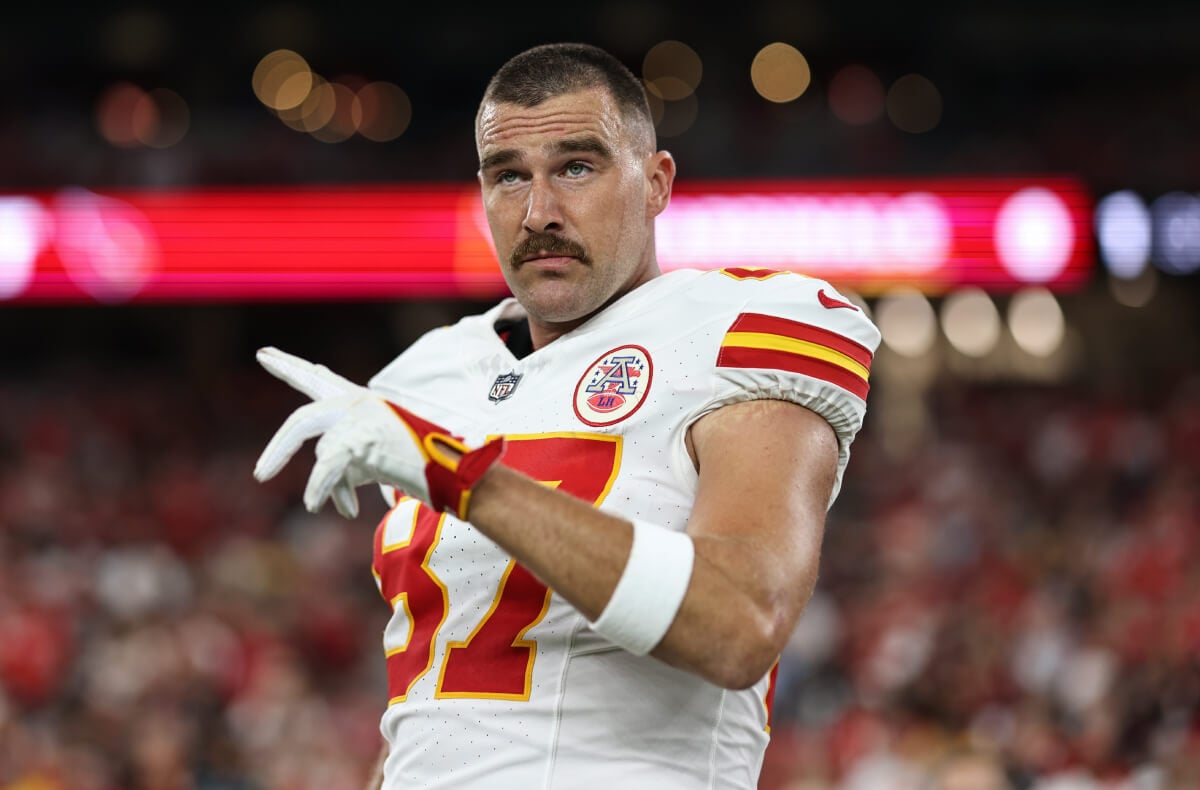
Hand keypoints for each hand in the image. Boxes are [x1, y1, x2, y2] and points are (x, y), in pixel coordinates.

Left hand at [253, 347, 503, 518]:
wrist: (453, 468)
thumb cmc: (420, 467)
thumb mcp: (375, 462)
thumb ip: (345, 465)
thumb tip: (316, 498)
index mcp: (362, 402)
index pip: (319, 380)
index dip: (289, 367)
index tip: (263, 354)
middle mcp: (358, 403)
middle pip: (302, 420)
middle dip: (278, 450)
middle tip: (259, 475)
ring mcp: (360, 418)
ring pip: (324, 457)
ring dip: (329, 487)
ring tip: (349, 507)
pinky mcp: (359, 437)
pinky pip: (327, 469)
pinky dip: (321, 489)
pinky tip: (317, 505)